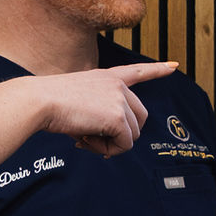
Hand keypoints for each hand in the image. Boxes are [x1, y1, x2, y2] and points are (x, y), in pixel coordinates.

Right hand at [26, 63, 175, 156]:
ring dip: (111, 144)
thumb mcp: (79, 102)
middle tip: (94, 138)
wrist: (40, 101)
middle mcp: (118, 85)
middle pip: (140, 118)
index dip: (158, 70)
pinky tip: (87, 141)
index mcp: (108, 77)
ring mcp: (120, 100)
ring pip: (132, 135)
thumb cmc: (50, 104)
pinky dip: (108, 150)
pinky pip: (124, 145)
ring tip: (86, 138)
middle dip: (122, 134)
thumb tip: (109, 142)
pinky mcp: (118, 117)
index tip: (175, 65)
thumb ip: (100, 115)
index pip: (138, 71)